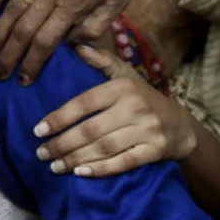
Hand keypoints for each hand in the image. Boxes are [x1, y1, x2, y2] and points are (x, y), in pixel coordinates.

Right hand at [0, 0, 142, 83]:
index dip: (32, 63)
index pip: (46, 42)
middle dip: (10, 56)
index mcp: (74, 4)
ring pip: (12, 8)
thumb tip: (71, 46)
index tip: (23, 80)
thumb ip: (95, 26)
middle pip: (24, 30)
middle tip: (1, 73)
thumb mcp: (119, 1)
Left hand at [34, 43, 194, 176]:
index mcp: (122, 88)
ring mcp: (146, 130)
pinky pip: (123, 162)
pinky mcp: (155, 150)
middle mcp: (134, 107)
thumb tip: (76, 46)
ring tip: (55, 166)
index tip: (38, 130)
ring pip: (104, 147)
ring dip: (75, 158)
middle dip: (62, 143)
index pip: (84, 102)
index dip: (59, 117)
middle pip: (90, 129)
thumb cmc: (144, 98)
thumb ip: (101, 61)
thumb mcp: (126, 75)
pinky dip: (101, 169)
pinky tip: (81, 172)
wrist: (181, 125)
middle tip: (41, 153)